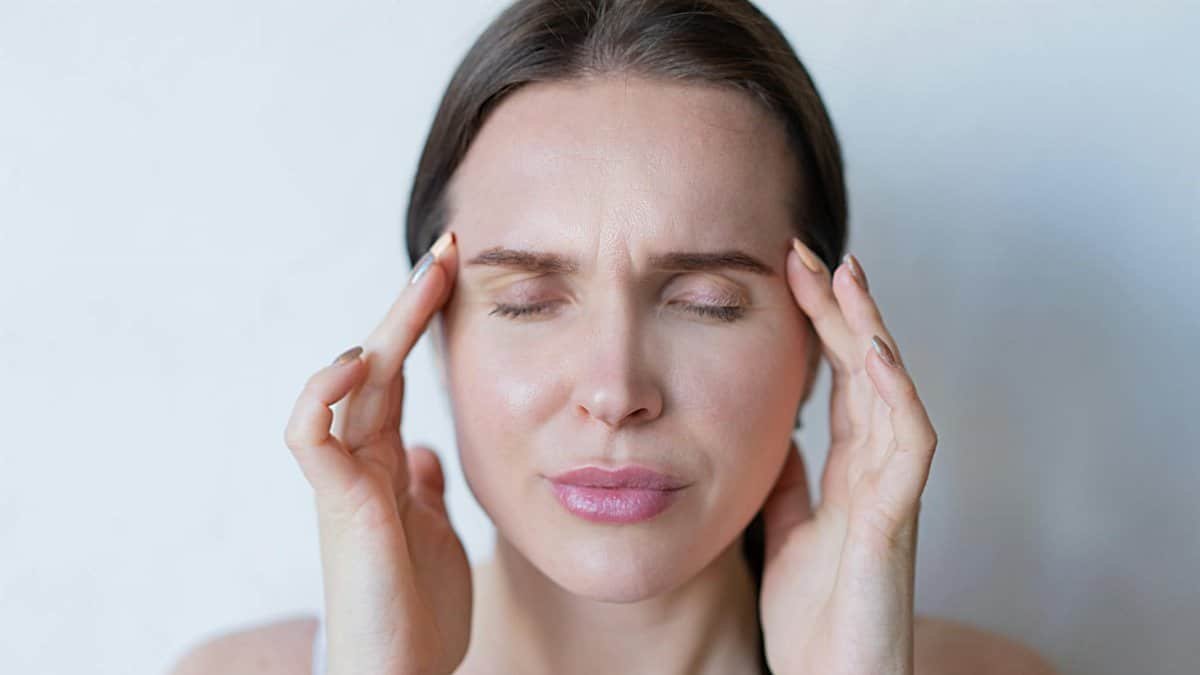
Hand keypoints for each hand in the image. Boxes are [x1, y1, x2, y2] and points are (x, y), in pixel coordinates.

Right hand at [283, 231, 469, 674]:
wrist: (399, 674)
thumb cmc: (414, 612)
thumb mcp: (435, 531)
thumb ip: (422, 486)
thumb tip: (426, 452)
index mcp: (387, 462)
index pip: (399, 374)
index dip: (422, 323)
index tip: (457, 272)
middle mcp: (361, 461)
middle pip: (378, 362)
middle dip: (410, 303)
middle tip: (447, 247)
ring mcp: (345, 479)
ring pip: (349, 383)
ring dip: (385, 327)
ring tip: (424, 281)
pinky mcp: (337, 504)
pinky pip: (311, 436)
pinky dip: (323, 394)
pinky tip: (358, 363)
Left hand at [759, 241, 937, 674]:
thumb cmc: (816, 619)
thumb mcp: (786, 533)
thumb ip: (789, 485)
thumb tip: (775, 439)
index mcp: (849, 472)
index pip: (838, 381)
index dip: (819, 326)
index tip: (789, 272)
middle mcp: (876, 473)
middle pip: (866, 373)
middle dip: (843, 309)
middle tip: (813, 251)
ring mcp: (890, 494)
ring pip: (893, 395)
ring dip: (872, 333)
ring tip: (848, 278)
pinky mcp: (894, 524)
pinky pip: (907, 449)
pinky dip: (895, 397)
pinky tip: (874, 354)